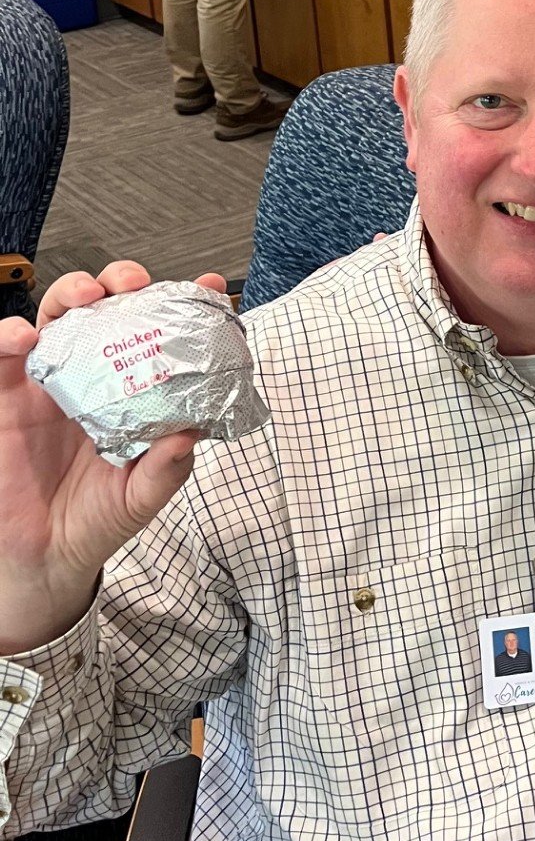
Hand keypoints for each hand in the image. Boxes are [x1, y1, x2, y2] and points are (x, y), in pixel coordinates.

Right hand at [0, 262, 224, 656]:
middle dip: (121, 283)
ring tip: (87, 297)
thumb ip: (166, 468)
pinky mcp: (7, 396)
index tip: (208, 288)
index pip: (160, 334)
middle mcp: (93, 375)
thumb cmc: (97, 519)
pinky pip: (3, 354)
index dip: (181, 305)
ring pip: (57, 315)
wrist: (45, 557)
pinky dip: (10, 335)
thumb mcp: (141, 497)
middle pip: (106, 308)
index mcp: (133, 390)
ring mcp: (50, 381)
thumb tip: (191, 434)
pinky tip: (25, 338)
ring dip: (71, 293)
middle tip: (135, 285)